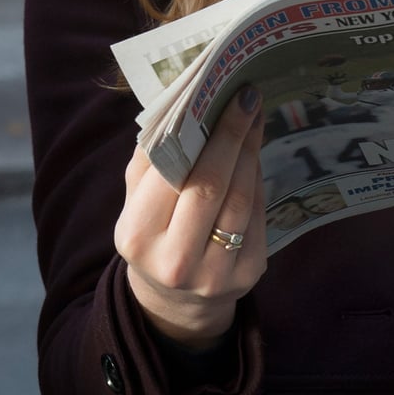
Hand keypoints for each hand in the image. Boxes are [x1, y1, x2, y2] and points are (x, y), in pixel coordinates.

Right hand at [115, 86, 268, 348]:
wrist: (175, 298)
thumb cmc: (153, 234)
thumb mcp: (136, 202)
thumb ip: (150, 160)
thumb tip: (179, 106)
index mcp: (136, 235)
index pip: (171, 176)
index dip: (198, 133)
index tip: (217, 95)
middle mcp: (175, 261)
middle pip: (210, 186)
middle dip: (231, 135)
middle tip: (245, 97)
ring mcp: (216, 273)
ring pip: (240, 199)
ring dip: (250, 152)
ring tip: (253, 118)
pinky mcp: (249, 274)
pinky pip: (257, 216)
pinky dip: (257, 179)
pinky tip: (254, 154)